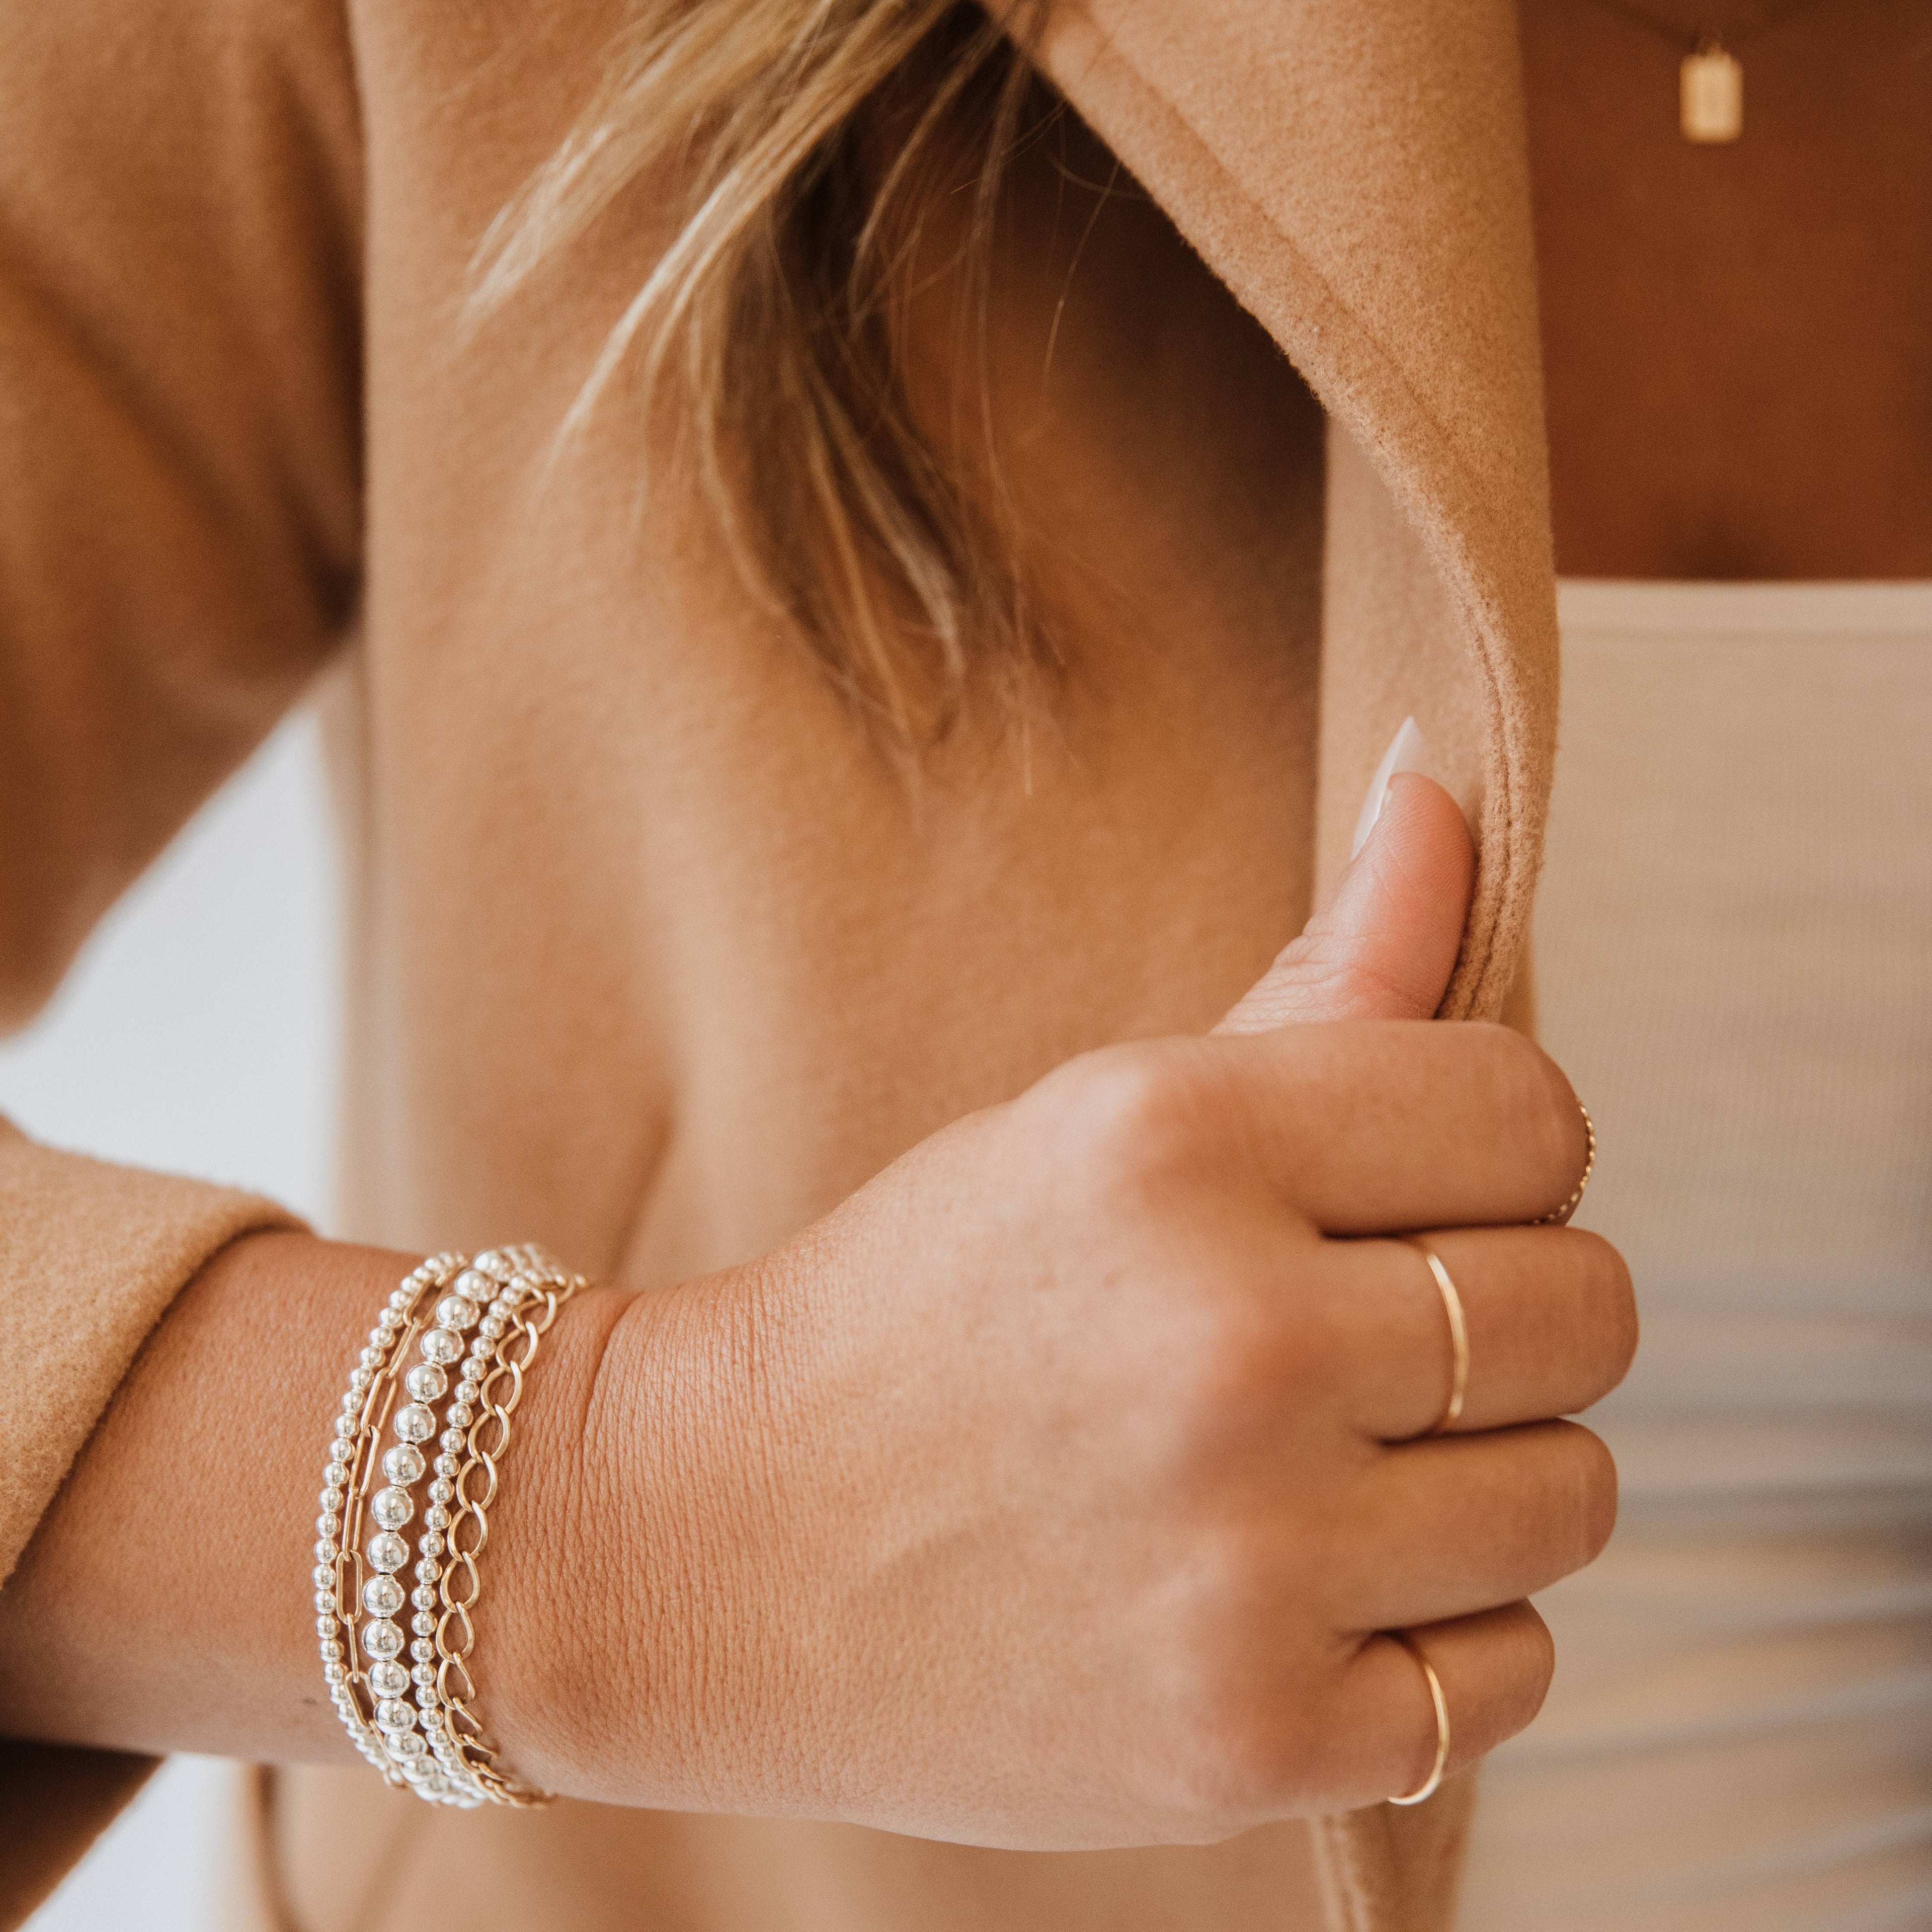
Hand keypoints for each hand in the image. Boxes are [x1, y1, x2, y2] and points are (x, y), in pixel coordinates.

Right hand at [501, 776, 1631, 1847]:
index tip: (1404, 1195)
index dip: (1492, 1153)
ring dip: (1480, 1477)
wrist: (710, 1545)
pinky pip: (1511, 1672)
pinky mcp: (1255, 1738)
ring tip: (1328, 1467)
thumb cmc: (917, 1305)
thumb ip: (1323, 967)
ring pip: (1575, 1495)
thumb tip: (1448, 779)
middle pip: (1589, 1307)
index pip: (1535, 1115)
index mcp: (1177, 1145)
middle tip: (1365, 1335)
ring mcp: (1249, 1563)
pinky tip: (1302, 1592)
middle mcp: (1229, 1345)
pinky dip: (1436, 1636)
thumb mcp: (1099, 1112)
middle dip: (1503, 1311)